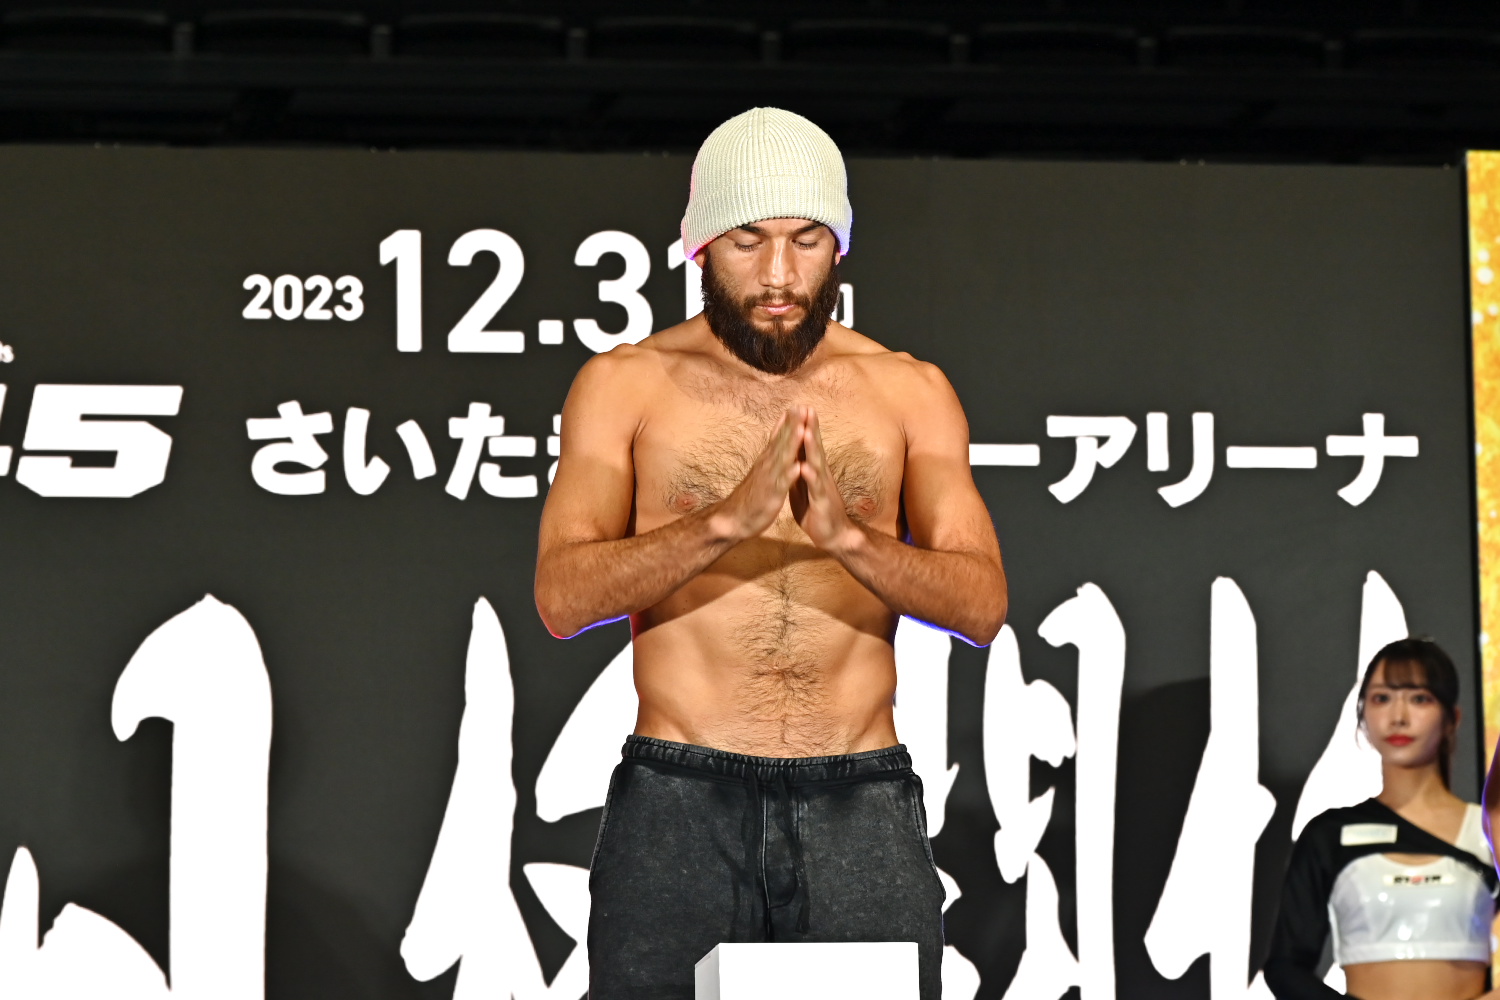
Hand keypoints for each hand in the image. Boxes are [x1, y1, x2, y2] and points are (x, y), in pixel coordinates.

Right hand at [716, 410, 801, 541]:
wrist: (733, 519)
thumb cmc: (750, 496)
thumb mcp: (761, 473)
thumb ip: (769, 459)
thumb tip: (775, 444)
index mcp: (768, 461)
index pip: (779, 437)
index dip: (789, 422)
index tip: (799, 405)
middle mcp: (768, 465)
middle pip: (781, 441)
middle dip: (792, 424)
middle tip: (802, 406)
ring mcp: (769, 479)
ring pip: (782, 459)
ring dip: (792, 444)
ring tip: (802, 429)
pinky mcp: (771, 495)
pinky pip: (781, 484)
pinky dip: (789, 475)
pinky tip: (797, 466)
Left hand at [791, 408, 860, 552]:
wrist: (833, 535)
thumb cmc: (817, 510)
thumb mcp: (804, 487)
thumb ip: (800, 470)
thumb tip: (793, 455)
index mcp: (814, 470)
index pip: (808, 444)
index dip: (803, 426)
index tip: (797, 407)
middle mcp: (820, 474)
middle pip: (815, 447)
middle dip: (811, 427)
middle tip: (807, 407)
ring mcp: (822, 487)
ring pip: (816, 463)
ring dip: (811, 447)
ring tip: (806, 431)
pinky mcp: (822, 502)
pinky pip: (815, 488)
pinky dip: (810, 477)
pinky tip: (805, 467)